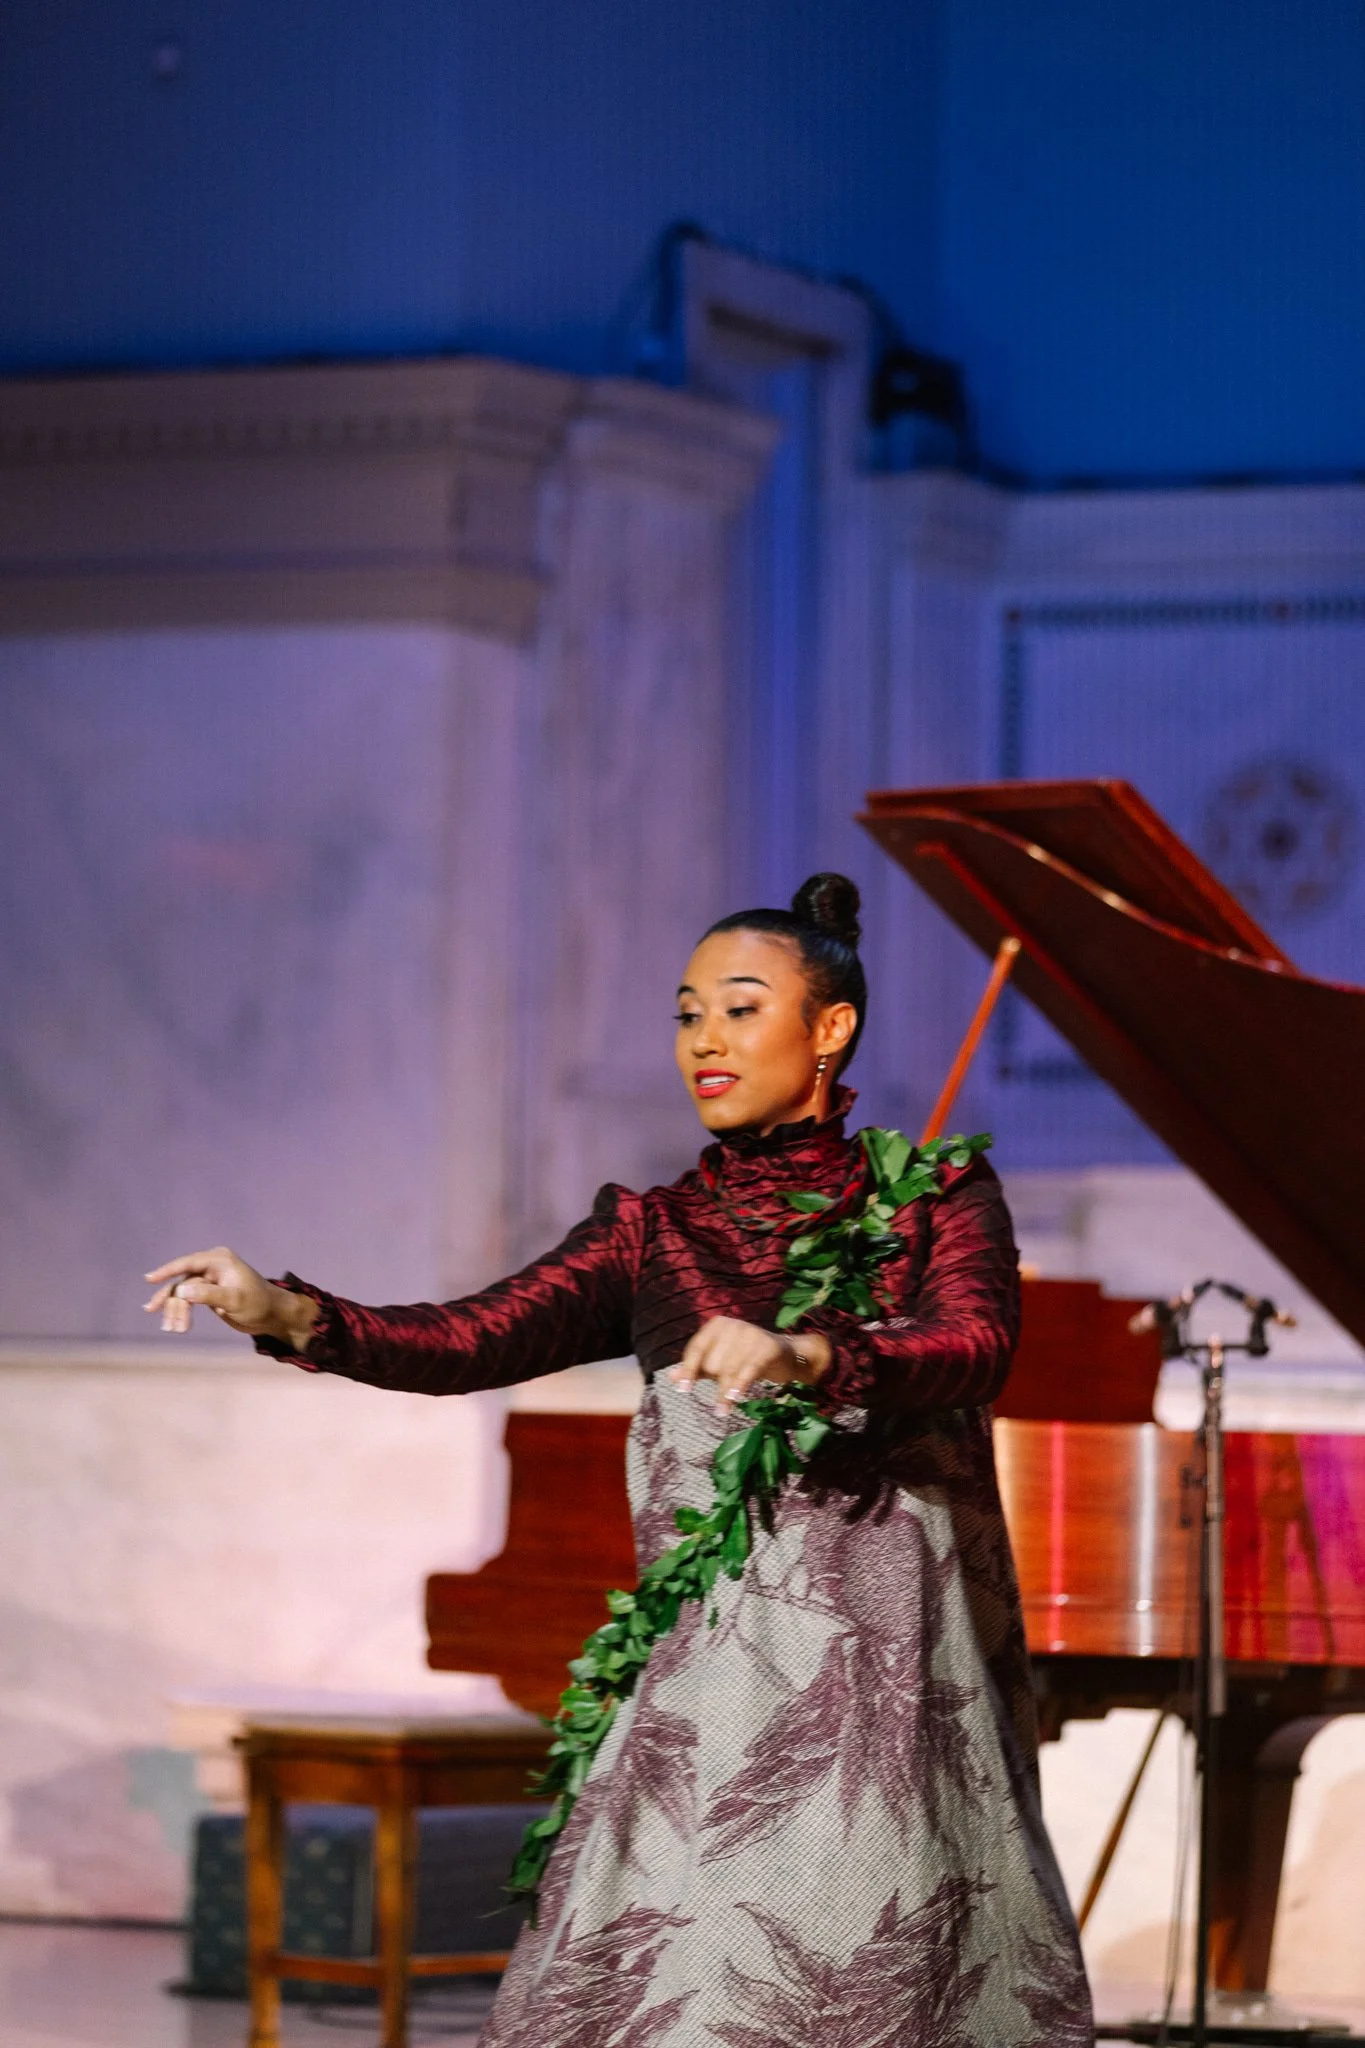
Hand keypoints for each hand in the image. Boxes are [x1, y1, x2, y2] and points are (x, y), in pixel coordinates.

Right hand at [142, 1246, 317, 1349]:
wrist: (272, 1315)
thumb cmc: (259, 1304)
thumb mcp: (235, 1300)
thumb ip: (209, 1294)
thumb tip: (181, 1290)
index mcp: (219, 1260)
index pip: (188, 1263)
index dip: (167, 1270)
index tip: (149, 1279)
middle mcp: (211, 1266)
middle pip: (181, 1280)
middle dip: (172, 1301)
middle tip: (164, 1321)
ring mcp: (208, 1279)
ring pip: (182, 1292)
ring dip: (175, 1310)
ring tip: (173, 1329)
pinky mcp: (207, 1292)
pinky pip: (187, 1299)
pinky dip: (179, 1310)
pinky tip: (171, 1322)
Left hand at [669, 1315, 829, 1406]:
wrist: (785, 1355)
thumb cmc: (745, 1357)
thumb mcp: (720, 1361)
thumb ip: (696, 1368)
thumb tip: (672, 1378)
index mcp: (717, 1325)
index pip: (696, 1348)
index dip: (689, 1370)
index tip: (683, 1390)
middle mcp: (733, 1325)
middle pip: (713, 1362)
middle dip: (716, 1380)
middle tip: (725, 1390)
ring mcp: (751, 1334)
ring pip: (729, 1370)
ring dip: (725, 1393)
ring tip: (721, 1411)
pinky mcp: (768, 1347)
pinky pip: (748, 1371)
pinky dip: (739, 1386)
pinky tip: (734, 1400)